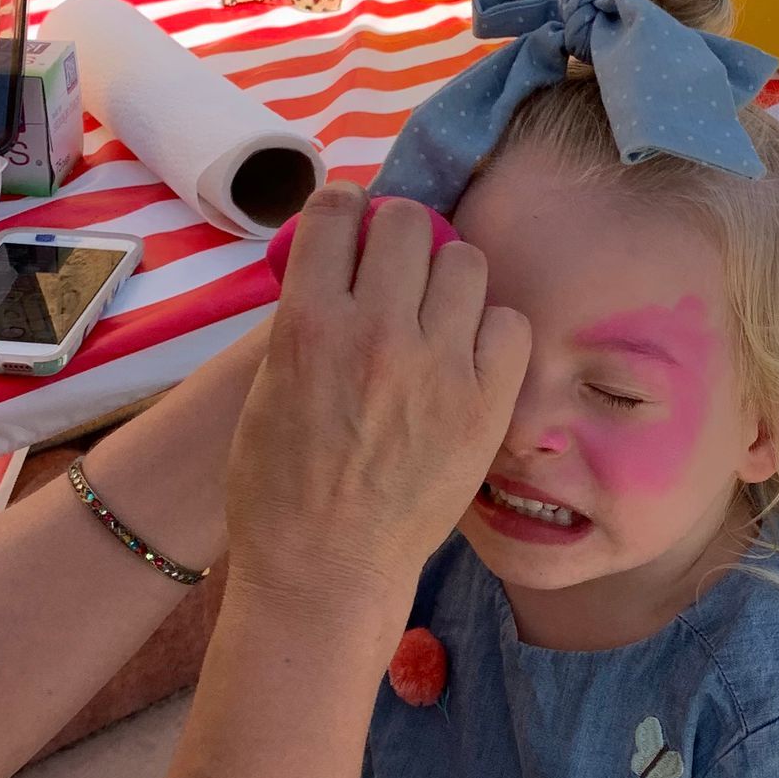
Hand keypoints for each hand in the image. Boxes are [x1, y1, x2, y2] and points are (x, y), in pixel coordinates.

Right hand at [225, 184, 527, 619]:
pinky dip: (491, 330)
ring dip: (448, 277)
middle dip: (398, 234)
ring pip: (465, 261)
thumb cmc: (280, 487)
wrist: (326, 568)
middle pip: (406, 222)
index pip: (335, 210)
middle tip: (395, 268)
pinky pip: (510, 322)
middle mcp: (376, 332)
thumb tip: (339, 265)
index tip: (351, 223)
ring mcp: (438, 367)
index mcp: (308, 323)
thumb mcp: (268, 385)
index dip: (344, 209)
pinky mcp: (486, 403)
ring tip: (436, 311)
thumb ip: (305, 318)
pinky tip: (470, 353)